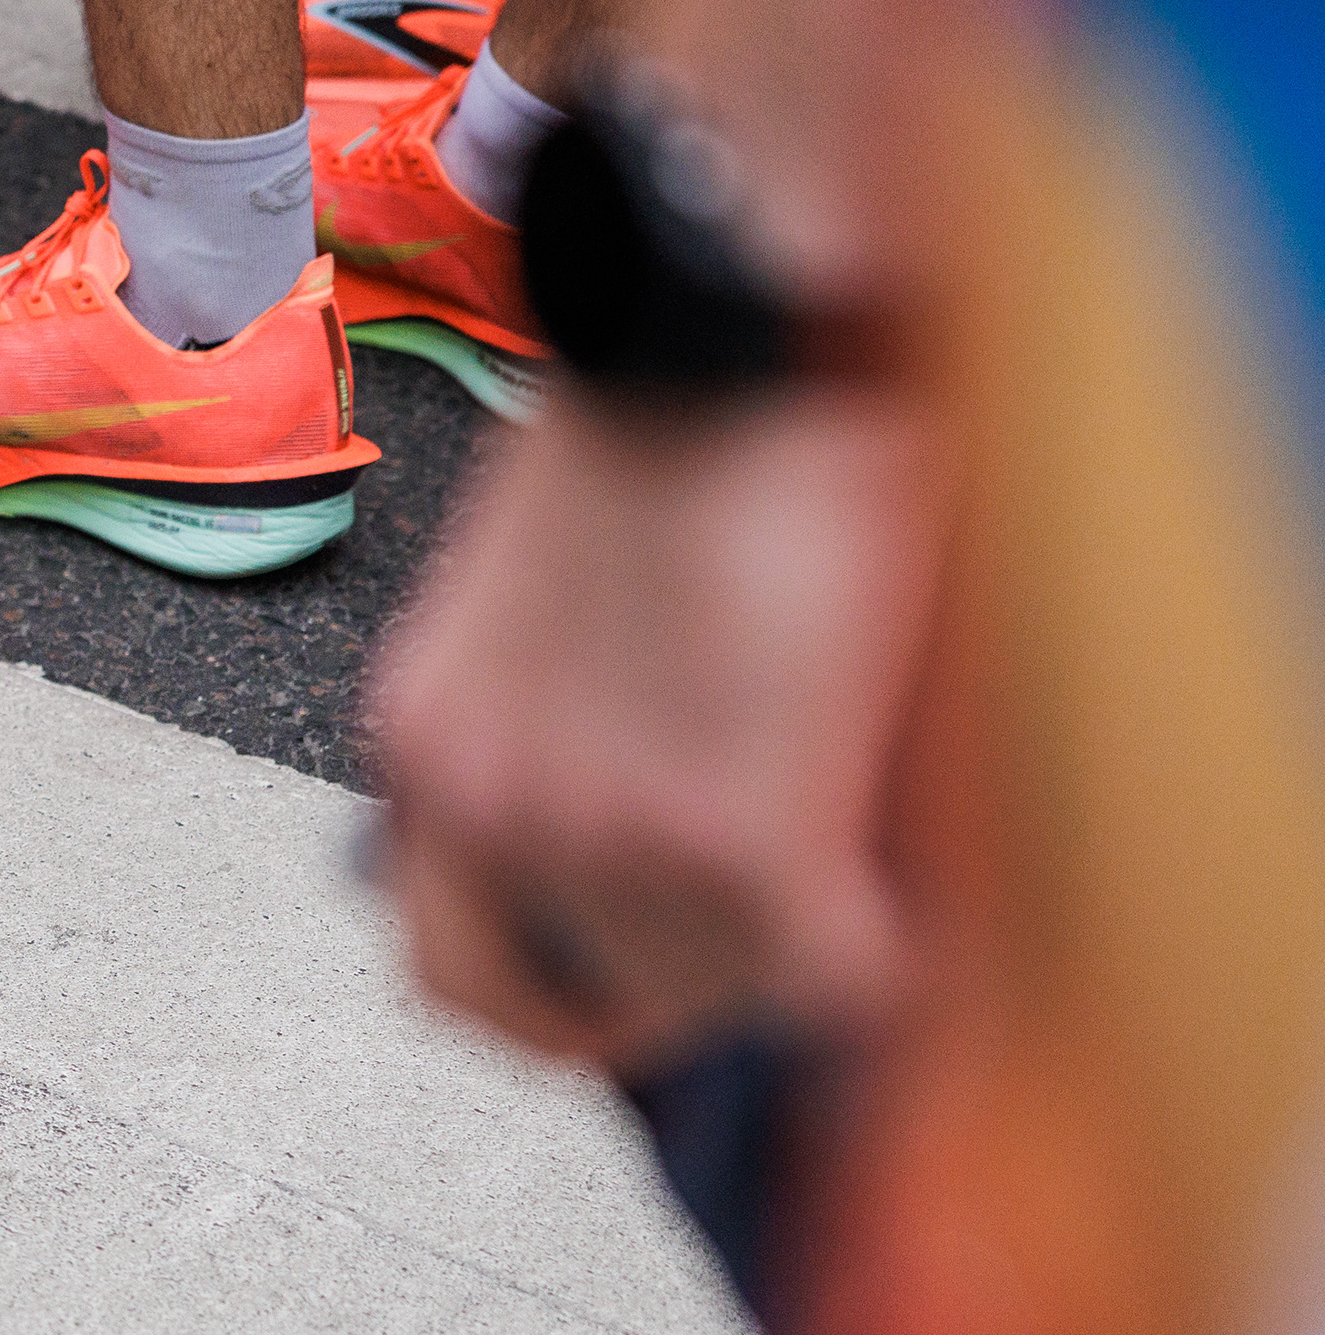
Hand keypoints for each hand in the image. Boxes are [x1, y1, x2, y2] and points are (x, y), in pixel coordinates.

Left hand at [370, 391, 940, 1069]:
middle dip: (690, 986)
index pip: (454, 964)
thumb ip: (567, 712)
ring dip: (788, 962)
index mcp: (427, 739)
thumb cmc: (665, 409)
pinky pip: (825, 972)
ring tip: (856, 890)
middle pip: (580, 1003)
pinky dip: (877, 957)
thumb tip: (652, 788)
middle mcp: (480, 805)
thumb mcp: (547, 593)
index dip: (553, 993)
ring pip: (717, 991)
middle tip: (776, 946)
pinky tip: (907, 908)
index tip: (628, 985)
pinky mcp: (732, 834)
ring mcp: (598, 831)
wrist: (723, 330)